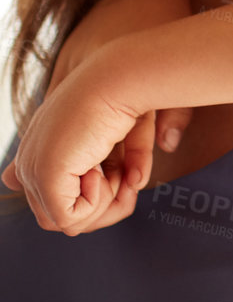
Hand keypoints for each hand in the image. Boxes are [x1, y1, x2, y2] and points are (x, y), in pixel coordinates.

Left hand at [2, 58, 183, 234]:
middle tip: (128, 184)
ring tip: (121, 177)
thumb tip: (133, 183)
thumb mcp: (127, 129)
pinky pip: (71, 219)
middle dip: (104, 207)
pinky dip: (98, 203)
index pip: (55, 196)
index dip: (95, 196)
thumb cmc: (130, 95)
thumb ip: (130, 156)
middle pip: (63, 215)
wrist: (122, 77)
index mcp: (42, 147)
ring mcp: (33, 169)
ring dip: (104, 206)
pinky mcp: (45, 177)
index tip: (124, 176)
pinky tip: (103, 172)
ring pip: (68, 223)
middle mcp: (31, 159)